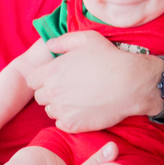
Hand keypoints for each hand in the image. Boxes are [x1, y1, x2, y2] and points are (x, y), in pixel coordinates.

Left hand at [31, 33, 160, 132]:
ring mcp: (61, 110)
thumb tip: (49, 45)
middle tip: (69, 88)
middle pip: (39, 96)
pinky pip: (61, 124)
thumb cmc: (111, 59)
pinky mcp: (72, 125)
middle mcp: (52, 92)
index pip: (32, 80)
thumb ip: (63, 41)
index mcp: (51, 71)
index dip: (43, 79)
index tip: (56, 78)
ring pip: (50, 111)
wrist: (131, 84)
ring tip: (78, 99)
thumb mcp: (88, 39)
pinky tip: (83, 110)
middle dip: (50, 92)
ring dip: (59, 106)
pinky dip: (69, 119)